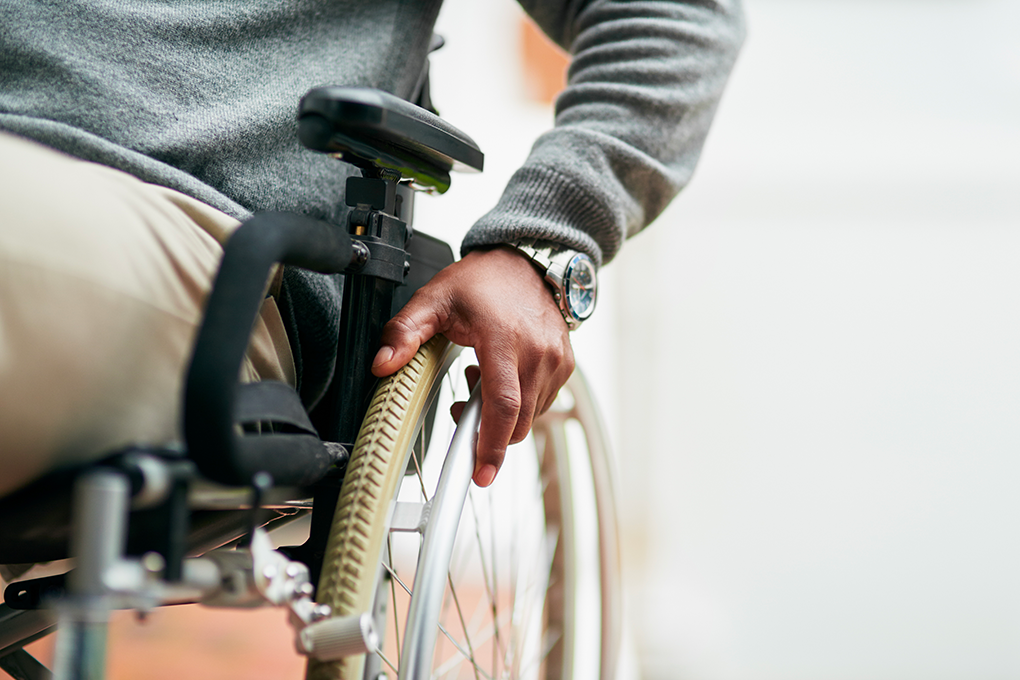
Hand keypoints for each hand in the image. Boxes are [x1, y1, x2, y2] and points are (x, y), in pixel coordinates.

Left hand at [371, 247, 574, 486]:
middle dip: (489, 433)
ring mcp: (557, 360)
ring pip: (530, 416)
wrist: (526, 260)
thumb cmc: (482, 280)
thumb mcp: (433, 299)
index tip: (481, 475)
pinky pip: (542, 402)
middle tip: (461, 410)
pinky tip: (501, 377)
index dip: (492, 446)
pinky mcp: (566, 365)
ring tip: (479, 382)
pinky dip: (520, 403)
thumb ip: (404, 333)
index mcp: (504, 340)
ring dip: (503, 415)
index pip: (502, 405)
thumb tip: (383, 366)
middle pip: (517, 421)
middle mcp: (538, 353)